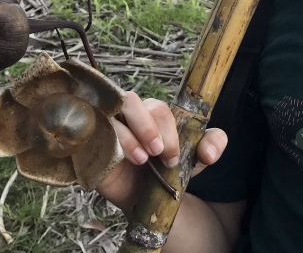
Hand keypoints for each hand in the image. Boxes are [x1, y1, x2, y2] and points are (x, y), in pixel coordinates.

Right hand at [96, 92, 227, 212]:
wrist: (140, 201)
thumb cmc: (165, 172)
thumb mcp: (195, 159)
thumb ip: (212, 146)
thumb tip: (209, 151)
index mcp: (152, 113)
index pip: (158, 108)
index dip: (167, 130)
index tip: (174, 157)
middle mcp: (127, 114)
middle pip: (133, 102)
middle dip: (148, 128)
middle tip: (158, 153)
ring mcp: (106, 127)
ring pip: (111, 113)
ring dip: (129, 136)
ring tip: (142, 160)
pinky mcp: (90, 144)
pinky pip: (91, 131)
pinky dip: (107, 141)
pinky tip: (118, 158)